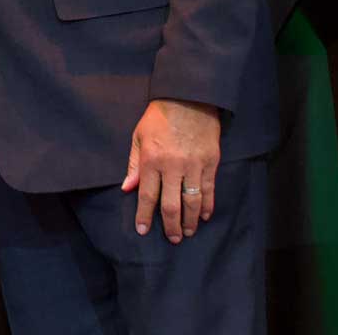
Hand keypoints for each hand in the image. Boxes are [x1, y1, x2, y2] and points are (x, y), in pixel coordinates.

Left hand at [121, 99, 220, 242]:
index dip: (145, 215)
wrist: (188, 99)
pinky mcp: (210, 163)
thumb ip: (134, 164)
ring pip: (192, 201)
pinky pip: (209, 190)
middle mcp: (173, 166)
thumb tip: (127, 188)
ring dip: (189, 221)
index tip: (143, 230)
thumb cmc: (159, 117)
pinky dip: (207, 205)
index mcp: (152, 160)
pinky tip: (203, 216)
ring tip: (187, 233)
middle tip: (171, 239)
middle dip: (170, 225)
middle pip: (172, 204)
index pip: (148, 195)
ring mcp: (194, 166)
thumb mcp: (139, 137)